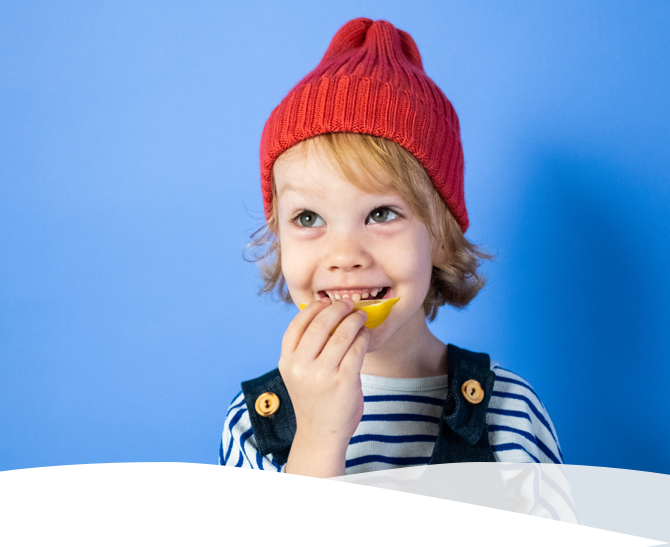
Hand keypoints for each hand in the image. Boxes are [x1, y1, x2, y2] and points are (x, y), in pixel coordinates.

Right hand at [279, 297, 369, 476]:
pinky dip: (363, 336)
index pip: (296, 324)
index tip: (325, 301)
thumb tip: (325, 314)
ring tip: (361, 316)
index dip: (313, 308)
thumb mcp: (298, 373)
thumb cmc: (313, 399)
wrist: (321, 433)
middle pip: (320, 324)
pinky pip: (357, 348)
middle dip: (337, 309)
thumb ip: (306, 348)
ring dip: (354, 320)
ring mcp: (322, 374)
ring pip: (341, 334)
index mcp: (287, 361)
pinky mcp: (343, 380)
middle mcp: (301, 366)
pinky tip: (366, 334)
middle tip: (348, 304)